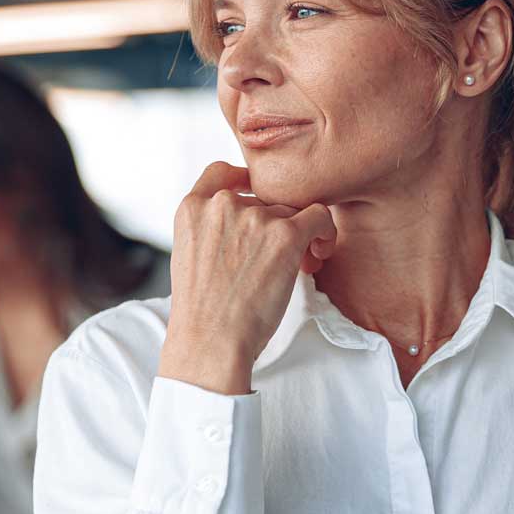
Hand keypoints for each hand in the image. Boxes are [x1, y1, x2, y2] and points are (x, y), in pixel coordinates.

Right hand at [158, 163, 336, 395]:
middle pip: (263, 201)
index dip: (245, 181)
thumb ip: (210, 228)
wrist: (211, 340)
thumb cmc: (202, 311)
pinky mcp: (285, 234)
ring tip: (294, 267)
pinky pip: (320, 216)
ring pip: (291, 212)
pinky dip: (325, 232)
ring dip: (298, 235)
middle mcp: (222, 205)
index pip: (222, 173)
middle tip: (276, 259)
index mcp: (192, 208)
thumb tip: (250, 220)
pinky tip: (319, 252)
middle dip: (273, 225)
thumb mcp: (189, 256)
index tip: (258, 197)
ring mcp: (254, 217)